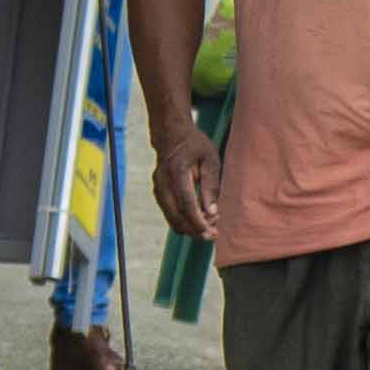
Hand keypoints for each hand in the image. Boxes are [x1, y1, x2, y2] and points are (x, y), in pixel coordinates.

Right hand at [146, 115, 218, 241]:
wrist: (171, 133)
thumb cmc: (195, 145)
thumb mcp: (210, 160)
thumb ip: (211, 185)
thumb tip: (212, 212)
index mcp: (177, 171)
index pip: (186, 203)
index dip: (197, 221)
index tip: (211, 232)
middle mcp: (162, 181)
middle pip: (175, 215)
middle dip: (194, 229)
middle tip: (212, 236)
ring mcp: (157, 187)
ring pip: (170, 217)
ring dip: (188, 228)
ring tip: (207, 231)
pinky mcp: (158, 192)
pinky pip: (169, 213)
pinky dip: (182, 221)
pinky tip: (197, 222)